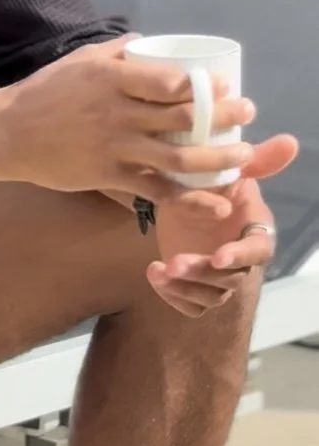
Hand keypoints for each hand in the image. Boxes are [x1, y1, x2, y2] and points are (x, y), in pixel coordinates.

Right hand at [0, 36, 274, 202]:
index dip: (203, 86)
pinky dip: (190, 198)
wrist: (6, 133)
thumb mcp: (78, 60)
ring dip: (217, 158)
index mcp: (112, 79)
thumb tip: (149, 42)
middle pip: (183, 117)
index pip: (169, 81)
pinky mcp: (108, 176)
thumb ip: (117, 51)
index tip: (224, 87)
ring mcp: (114, 147)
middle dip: (223, 116)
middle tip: (246, 112)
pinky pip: (156, 190)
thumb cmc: (44, 93)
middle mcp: (118, 113)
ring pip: (178, 156)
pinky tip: (214, 201)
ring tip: (242, 156)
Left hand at [149, 136, 297, 316]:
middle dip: (201, 273)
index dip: (240, 255)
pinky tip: (155, 276)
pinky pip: (191, 304)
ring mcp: (218, 276)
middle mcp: (239, 257)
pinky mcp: (196, 286)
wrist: (180, 194)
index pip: (257, 250)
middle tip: (174, 263)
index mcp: (253, 229)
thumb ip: (257, 161)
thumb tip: (290, 141)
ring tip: (159, 271)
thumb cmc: (211, 181)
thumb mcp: (228, 169)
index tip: (218, 255)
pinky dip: (174, 296)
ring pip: (211, 296)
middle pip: (230, 278)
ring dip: (185, 287)